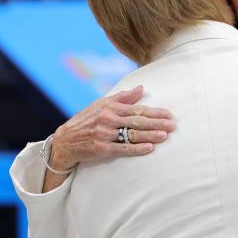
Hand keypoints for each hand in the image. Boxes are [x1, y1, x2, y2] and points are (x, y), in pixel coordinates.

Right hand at [50, 85, 175, 169]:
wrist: (65, 140)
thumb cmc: (87, 120)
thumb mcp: (101, 104)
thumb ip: (123, 97)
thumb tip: (141, 88)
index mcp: (110, 107)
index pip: (136, 109)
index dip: (154, 112)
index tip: (168, 114)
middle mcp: (107, 119)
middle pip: (136, 121)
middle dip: (156, 123)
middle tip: (172, 125)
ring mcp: (104, 134)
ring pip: (131, 135)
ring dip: (149, 135)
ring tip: (164, 136)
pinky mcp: (101, 149)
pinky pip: (122, 148)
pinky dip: (136, 149)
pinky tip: (149, 148)